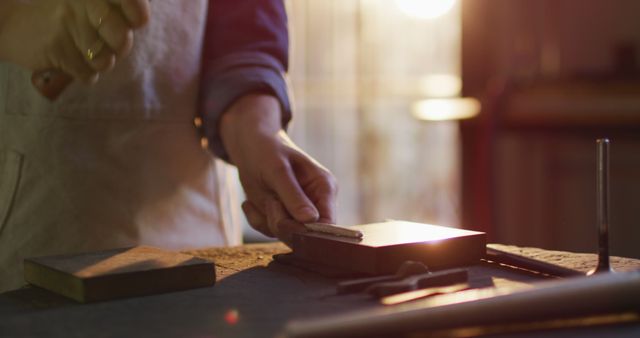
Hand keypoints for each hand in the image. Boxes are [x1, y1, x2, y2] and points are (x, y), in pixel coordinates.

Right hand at [0, 0, 149, 82]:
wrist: (10, 23)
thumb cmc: (58, 15)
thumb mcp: (85, 4)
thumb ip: (114, 11)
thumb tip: (140, 19)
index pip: (128, 0)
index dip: (137, 12)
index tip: (138, 20)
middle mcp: (81, 5)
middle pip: (122, 37)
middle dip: (120, 47)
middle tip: (109, 44)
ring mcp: (67, 26)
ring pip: (106, 60)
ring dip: (99, 62)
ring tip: (83, 50)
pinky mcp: (56, 49)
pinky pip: (88, 74)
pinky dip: (83, 73)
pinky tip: (70, 59)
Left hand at [220, 94, 337, 244]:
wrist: (249, 146)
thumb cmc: (267, 151)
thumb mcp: (278, 171)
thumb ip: (293, 196)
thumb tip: (310, 220)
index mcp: (325, 188)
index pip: (329, 223)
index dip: (309, 231)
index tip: (284, 224)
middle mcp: (317, 203)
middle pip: (307, 234)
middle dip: (282, 223)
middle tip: (269, 201)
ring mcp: (300, 212)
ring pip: (287, 235)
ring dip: (266, 220)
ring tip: (262, 196)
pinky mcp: (284, 217)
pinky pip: (270, 232)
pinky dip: (256, 220)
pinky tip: (250, 203)